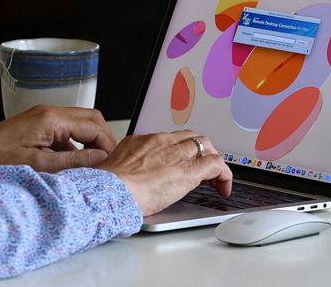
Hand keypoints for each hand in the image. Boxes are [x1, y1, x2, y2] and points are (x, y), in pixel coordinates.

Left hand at [0, 105, 117, 171]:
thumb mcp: (38, 165)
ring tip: (92, 163)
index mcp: (52, 119)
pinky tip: (72, 162)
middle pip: (91, 119)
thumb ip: (73, 161)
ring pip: (80, 123)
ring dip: (90, 141)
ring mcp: (44, 116)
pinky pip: (66, 129)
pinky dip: (75, 143)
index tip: (111, 162)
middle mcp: (50, 112)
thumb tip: (100, 158)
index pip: (94, 126)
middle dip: (103, 139)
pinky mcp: (38, 123)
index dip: (107, 144)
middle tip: (107, 160)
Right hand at [96, 130, 231, 216]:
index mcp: (142, 141)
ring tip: (214, 177)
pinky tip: (223, 186)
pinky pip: (215, 164)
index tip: (180, 160)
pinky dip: (223, 174)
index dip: (180, 149)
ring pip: (204, 146)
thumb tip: (128, 179)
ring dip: (211, 159)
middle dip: (199, 150)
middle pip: (189, 137)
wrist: (110, 192)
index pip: (169, 139)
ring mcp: (176, 154)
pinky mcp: (188, 171)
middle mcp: (161, 142)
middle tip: (203, 165)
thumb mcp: (114, 169)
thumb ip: (127, 169)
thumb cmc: (107, 188)